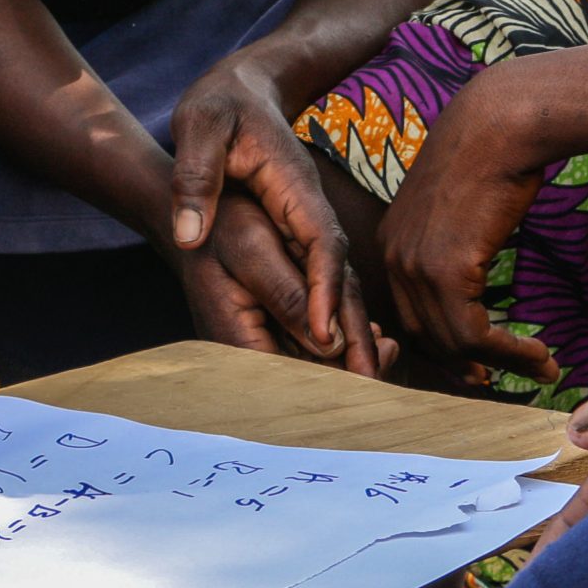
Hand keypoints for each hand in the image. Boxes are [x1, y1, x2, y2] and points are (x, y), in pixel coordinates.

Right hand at [167, 190, 382, 376]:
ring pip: (306, 357)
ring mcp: (254, 337)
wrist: (195, 208)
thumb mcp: (252, 251)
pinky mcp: (264, 322)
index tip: (373, 373)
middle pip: (302, 374)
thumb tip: (331, 343)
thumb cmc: (219, 223)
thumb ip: (289, 298)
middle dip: (349, 368)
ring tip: (388, 349)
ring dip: (347, 355)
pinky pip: (301, 339)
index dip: (334, 380)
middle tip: (391, 355)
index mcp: (233, 339)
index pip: (291, 377)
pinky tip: (362, 332)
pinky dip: (333, 337)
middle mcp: (243, 348)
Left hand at [168, 60, 352, 356]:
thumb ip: (195, 177)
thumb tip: (188, 236)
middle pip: (340, 271)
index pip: (320, 242)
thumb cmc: (220, 104)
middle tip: (363, 380)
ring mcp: (306, 220)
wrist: (242, 85)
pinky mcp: (297, 230)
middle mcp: (309, 207)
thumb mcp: (201, 126)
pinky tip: (335, 351)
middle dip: (353, 325)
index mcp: (293, 184)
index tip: (324, 335)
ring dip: (349, 327)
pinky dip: (333, 312)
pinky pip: (320, 276)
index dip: (325, 290)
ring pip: (337, 279)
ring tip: (361, 380)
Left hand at [379, 66, 557, 385]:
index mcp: (391, 242)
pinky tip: (540, 355)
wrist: (500, 125)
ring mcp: (414, 266)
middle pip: (425, 334)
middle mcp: (393, 258)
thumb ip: (453, 240)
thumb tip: (471, 264)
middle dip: (464, 363)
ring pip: (453, 341)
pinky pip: (474, 333)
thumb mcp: (459, 205)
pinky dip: (509, 353)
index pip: (409, 313)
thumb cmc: (491, 155)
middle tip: (498, 379)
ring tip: (540, 368)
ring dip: (500, 363)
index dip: (442, 345)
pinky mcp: (444, 271)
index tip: (474, 365)